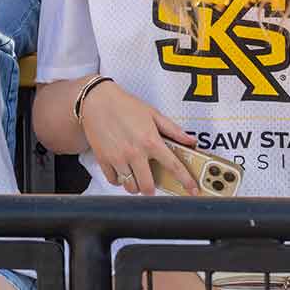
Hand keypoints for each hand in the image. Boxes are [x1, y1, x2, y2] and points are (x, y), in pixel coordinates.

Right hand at [80, 80, 198, 195]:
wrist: (96, 99)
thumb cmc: (124, 105)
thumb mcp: (152, 113)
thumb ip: (172, 129)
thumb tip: (190, 140)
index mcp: (150, 140)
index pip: (173, 166)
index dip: (186, 181)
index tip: (193, 190)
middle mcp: (134, 152)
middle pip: (148, 186)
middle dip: (152, 188)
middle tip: (151, 181)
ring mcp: (118, 157)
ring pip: (130, 187)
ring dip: (135, 185)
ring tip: (135, 175)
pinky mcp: (103, 158)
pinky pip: (113, 180)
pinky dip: (119, 180)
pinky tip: (122, 171)